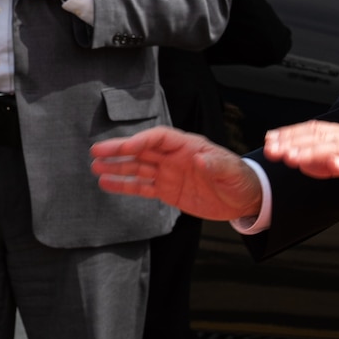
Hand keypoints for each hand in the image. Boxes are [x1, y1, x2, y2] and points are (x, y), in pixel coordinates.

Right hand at [92, 126, 262, 221]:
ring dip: (117, 167)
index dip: (141, 140)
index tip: (125, 147)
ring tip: (94, 167)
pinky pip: (142, 187)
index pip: (159, 138)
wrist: (243, 199)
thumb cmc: (240, 179)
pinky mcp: (167, 191)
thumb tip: (200, 160)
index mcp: (188, 146)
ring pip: (137, 168)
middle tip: (96, 151)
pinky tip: (106, 184)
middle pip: (142, 150)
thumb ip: (216, 166)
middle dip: (119, 150)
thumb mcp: (232, 172)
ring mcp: (168, 173)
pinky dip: (124, 186)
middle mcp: (174, 157)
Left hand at [263, 122, 338, 204]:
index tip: (269, 140)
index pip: (313, 130)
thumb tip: (302, 164)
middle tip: (271, 149)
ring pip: (335, 147)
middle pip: (319, 136)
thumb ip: (327, 163)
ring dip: (311, 152)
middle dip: (292, 142)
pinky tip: (332, 166)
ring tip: (292, 158)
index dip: (290, 134)